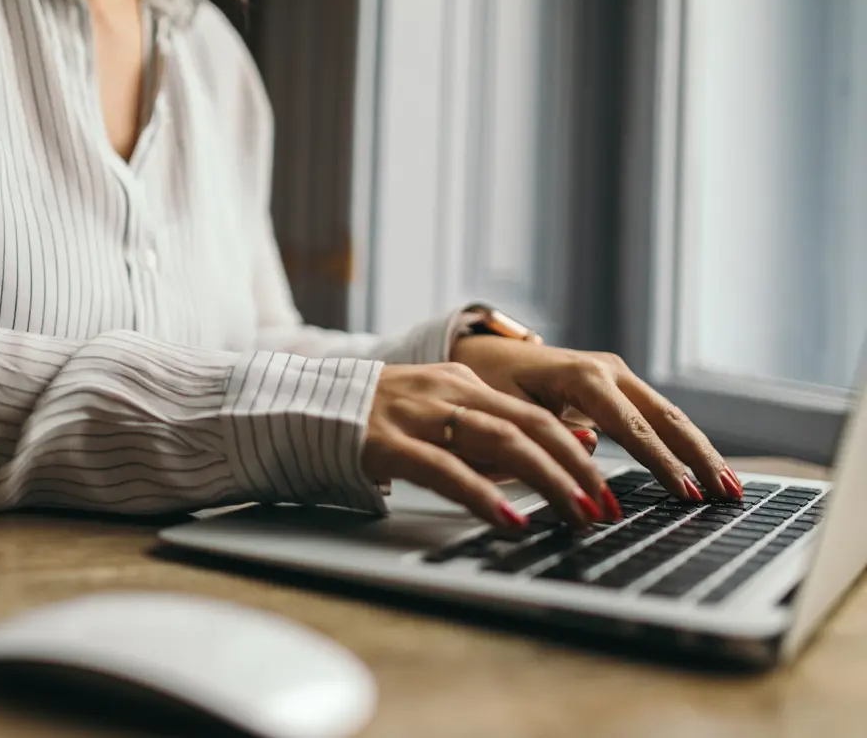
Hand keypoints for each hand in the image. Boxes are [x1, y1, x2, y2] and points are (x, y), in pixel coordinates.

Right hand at [361, 363, 617, 529]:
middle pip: (529, 424)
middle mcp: (445, 391)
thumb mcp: (438, 421)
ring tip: (575, 513)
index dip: (578, 451)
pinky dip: (483, 495)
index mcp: (462, 384)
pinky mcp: (384, 442)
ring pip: (498, 440)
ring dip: (546, 479)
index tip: (607, 487)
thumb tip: (564, 451)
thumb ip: (490, 438)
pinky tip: (509, 520)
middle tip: (606, 507)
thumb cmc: (373, 425)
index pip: (535, 414)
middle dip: (575, 468)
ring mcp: (415, 414)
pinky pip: (443, 469)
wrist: (297, 409)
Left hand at [451, 336, 741, 501]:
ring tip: (729, 489)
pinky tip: (703, 471)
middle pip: (665, 418)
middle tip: (726, 496)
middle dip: (699, 458)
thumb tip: (593, 449)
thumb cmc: (491, 384)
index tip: (683, 492)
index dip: (659, 462)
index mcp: (581, 376)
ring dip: (700, 452)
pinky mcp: (619, 387)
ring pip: (670, 416)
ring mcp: (618, 376)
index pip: (631, 426)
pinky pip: (657, 417)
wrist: (486, 355)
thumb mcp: (508, 410)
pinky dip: (683, 444)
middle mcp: (608, 370)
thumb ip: (548, 431)